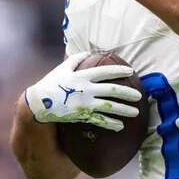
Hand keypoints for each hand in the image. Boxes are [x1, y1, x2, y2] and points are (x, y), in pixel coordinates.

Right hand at [24, 52, 142, 131]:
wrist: (39, 104)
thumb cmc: (51, 83)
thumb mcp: (63, 67)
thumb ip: (77, 58)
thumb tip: (89, 52)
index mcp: (82, 76)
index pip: (105, 71)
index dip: (119, 71)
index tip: (131, 71)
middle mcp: (86, 89)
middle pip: (112, 90)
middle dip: (127, 93)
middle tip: (139, 95)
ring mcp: (85, 103)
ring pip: (109, 107)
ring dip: (124, 110)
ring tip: (136, 112)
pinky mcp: (82, 116)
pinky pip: (100, 120)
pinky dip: (111, 124)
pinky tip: (120, 126)